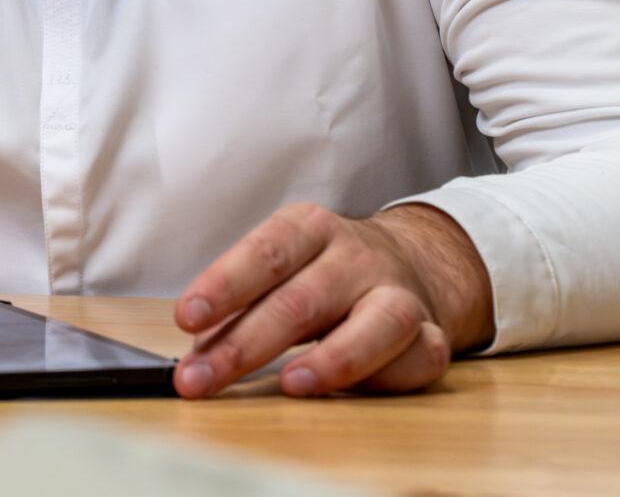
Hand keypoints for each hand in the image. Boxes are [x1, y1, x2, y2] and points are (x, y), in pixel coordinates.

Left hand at [172, 201, 494, 397]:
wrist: (414, 260)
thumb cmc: (322, 273)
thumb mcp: (279, 272)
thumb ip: (238, 312)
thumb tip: (193, 360)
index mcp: (308, 228)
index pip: (263, 254)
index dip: (223, 286)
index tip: (187, 318)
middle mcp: (355, 256)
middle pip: (301, 300)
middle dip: (244, 345)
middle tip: (200, 379)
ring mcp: (398, 292)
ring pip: (378, 323)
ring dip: (333, 359)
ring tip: (290, 386)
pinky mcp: (432, 332)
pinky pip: (420, 357)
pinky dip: (389, 377)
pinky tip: (355, 392)